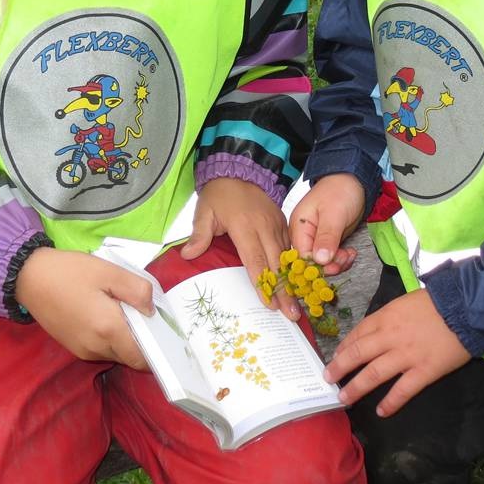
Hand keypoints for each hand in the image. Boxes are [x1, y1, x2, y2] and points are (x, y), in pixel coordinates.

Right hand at [15, 247, 154, 369]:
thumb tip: (152, 311)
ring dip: (123, 339)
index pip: (142, 358)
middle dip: (140, 341)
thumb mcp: (110, 272)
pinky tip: (102, 314)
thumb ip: (138, 291)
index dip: (156, 348)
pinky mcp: (73, 348)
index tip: (160, 329)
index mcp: (109, 330)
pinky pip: (101, 349)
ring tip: (118, 310)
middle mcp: (97, 348)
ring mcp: (83, 350)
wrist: (30, 278)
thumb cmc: (71, 272)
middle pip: (130, 357)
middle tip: (138, 313)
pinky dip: (108, 338)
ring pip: (115, 354)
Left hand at [180, 177, 296, 319]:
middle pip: (276, 264)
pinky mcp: (282, 223)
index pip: (255, 260)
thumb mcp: (204, 211)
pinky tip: (296, 284)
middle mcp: (264, 227)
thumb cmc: (220, 194)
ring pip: (286, 258)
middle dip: (283, 290)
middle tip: (290, 314)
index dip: (262, 283)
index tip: (269, 303)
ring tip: (295, 306)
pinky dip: (292, 266)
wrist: (240, 169)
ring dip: (291, 282)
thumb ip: (199, 234)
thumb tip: (187, 255)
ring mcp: (276, 225)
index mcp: (244, 226)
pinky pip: (289, 248)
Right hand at [289, 174, 363, 275]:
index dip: (317, 265)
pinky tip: (349, 252)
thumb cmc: (340, 190)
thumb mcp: (334, 213)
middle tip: (345, 258)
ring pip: (323, 261)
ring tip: (349, 254)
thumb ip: (326, 237)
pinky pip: (331, 256)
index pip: (302, 255)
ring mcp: (316, 238)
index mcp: (299, 226)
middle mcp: (304, 234)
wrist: (354, 180)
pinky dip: (341, 258)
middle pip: (312, 261)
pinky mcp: (327, 240)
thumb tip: (319, 260)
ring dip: (338, 262)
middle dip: (330, 264)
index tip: (334, 266)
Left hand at [323, 290, 470, 416]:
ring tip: (344, 398)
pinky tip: (381, 412)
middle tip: (328, 379)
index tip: (336, 357)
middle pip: (358, 354)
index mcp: (386, 317)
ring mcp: (406, 355)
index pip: (358, 333)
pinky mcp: (424, 371)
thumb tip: (375, 331)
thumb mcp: (405, 302)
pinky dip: (390, 402)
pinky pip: (403, 390)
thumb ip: (389, 317)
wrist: (466, 306)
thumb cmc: (437, 302)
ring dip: (356, 387)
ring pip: (374, 374)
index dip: (344, 347)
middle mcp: (390, 337)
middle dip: (340, 367)